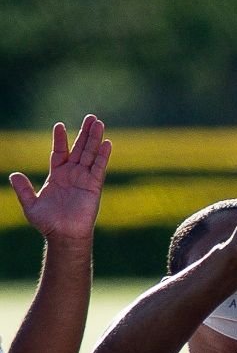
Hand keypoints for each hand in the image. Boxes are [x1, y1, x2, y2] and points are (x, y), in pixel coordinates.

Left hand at [11, 116, 110, 243]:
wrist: (63, 235)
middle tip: (92, 117)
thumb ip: (23, 189)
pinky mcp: (94, 186)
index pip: (59, 152)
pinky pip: (99, 168)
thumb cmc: (47, 222)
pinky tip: (107, 143)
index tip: (59, 125)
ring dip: (95, 138)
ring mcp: (84, 179)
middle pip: (80, 149)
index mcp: (57, 176)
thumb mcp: (30, 204)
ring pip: (90, 154)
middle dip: (85, 133)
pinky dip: (103, 155)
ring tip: (99, 123)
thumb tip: (14, 174)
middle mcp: (72, 174)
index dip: (60, 139)